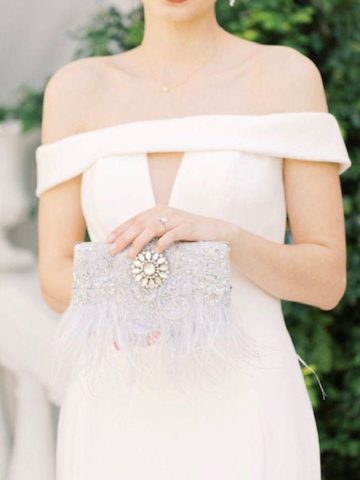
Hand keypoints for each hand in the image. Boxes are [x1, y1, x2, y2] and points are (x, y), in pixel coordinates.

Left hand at [106, 204, 228, 257]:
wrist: (216, 230)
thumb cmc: (189, 234)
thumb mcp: (168, 231)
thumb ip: (153, 234)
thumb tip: (131, 247)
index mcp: (157, 211)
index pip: (134, 220)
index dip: (120, 230)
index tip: (108, 241)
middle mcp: (165, 211)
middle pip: (139, 224)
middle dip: (124, 238)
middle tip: (112, 250)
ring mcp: (176, 218)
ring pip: (152, 228)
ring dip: (139, 242)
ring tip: (130, 255)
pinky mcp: (188, 226)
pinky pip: (172, 234)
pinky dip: (162, 242)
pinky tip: (156, 251)